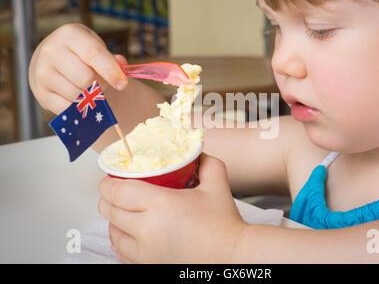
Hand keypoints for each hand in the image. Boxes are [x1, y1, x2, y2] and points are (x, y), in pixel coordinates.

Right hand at [29, 23, 128, 114]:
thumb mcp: (96, 47)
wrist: (51, 59)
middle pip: (86, 79)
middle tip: (100, 83)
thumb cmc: (80, 53)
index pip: (93, 54)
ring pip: (77, 95)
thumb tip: (121, 65)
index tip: (123, 85)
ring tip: (87, 88)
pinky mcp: (41, 93)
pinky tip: (78, 98)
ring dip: (89, 97)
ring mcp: (42, 73)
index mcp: (70, 35)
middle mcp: (51, 51)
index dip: (111, 71)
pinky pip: (68, 108)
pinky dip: (79, 107)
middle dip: (100, 85)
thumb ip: (111, 58)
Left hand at [98, 154, 247, 262]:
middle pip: (110, 211)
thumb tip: (196, 152)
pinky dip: (120, 239)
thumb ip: (206, 162)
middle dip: (107, 198)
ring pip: (113, 232)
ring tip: (122, 210)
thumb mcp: (217, 184)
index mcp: (160, 205)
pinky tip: (126, 233)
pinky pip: (121, 252)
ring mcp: (145, 251)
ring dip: (113, 219)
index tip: (109, 179)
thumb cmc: (224, 225)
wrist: (231, 256)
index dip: (107, 183)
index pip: (117, 192)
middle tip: (114, 191)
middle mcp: (147, 230)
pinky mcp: (148, 265)